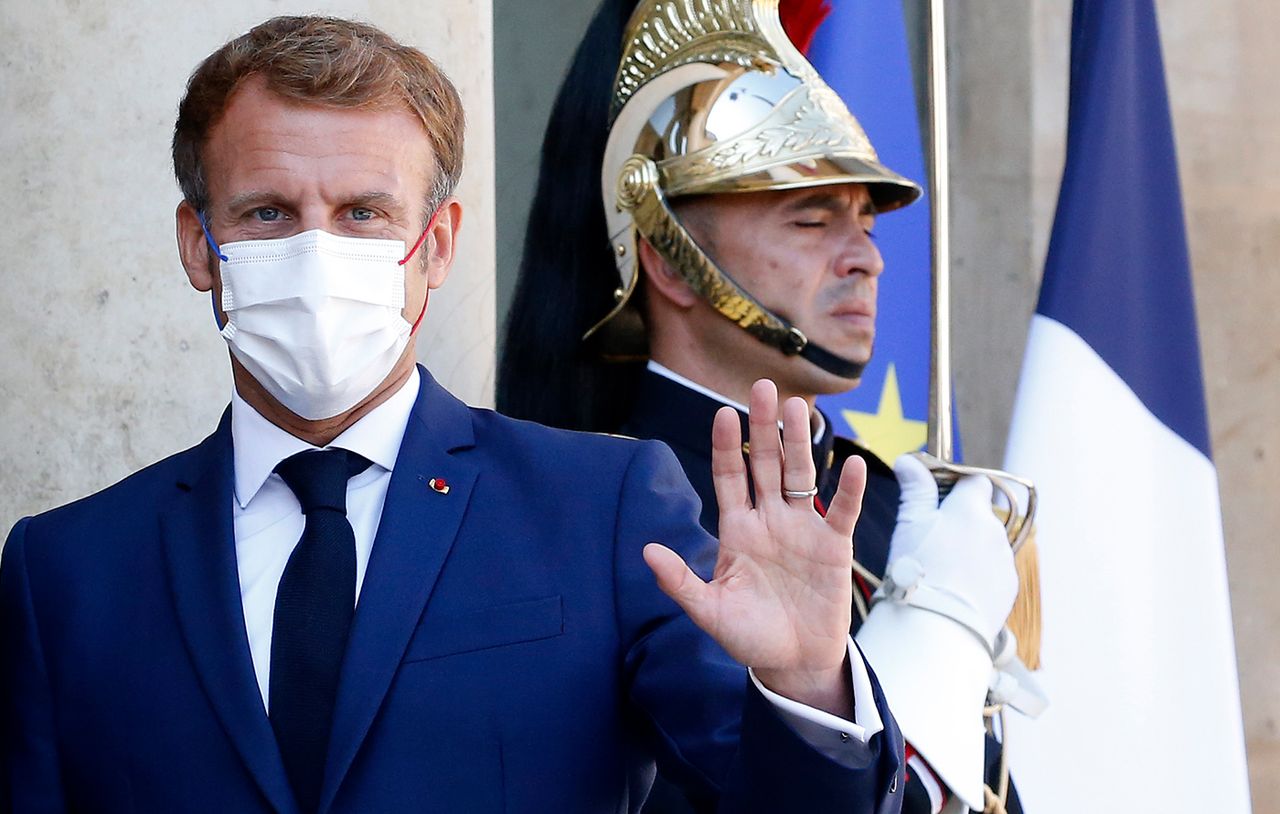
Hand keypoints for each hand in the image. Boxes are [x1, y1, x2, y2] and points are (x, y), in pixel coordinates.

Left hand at [643, 379, 863, 715]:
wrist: (793, 663)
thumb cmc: (749, 636)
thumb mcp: (709, 610)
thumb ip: (680, 582)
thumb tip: (646, 552)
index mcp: (737, 529)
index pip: (729, 477)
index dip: (725, 446)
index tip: (722, 413)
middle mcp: (769, 520)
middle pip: (765, 464)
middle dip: (763, 427)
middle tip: (763, 387)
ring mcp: (802, 529)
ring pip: (800, 475)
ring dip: (800, 442)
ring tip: (799, 406)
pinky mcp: (832, 546)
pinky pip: (839, 510)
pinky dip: (848, 489)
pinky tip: (850, 462)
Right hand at [885, 454, 1016, 646]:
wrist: (938, 623)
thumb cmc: (919, 568)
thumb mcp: (910, 522)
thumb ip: (915, 488)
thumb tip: (908, 459)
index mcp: (971, 508)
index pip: (975, 481)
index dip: (957, 487)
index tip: (938, 500)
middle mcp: (994, 529)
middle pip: (980, 515)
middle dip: (961, 522)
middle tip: (932, 541)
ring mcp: (1004, 559)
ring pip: (987, 544)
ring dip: (971, 550)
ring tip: (943, 571)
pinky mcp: (1008, 587)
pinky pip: (993, 572)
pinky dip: (978, 576)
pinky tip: (955, 590)